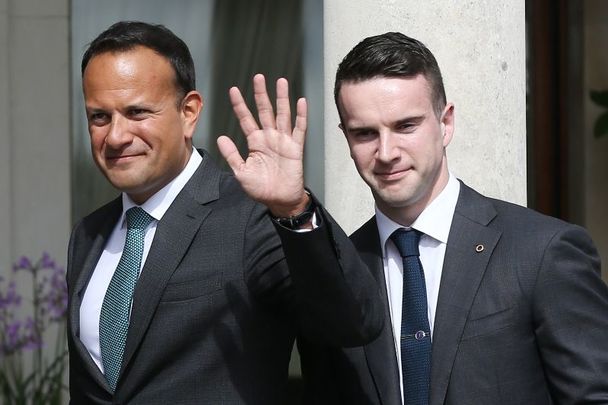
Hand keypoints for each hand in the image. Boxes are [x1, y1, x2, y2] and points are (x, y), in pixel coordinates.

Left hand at [217, 74, 308, 216]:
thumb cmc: (261, 189)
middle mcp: (269, 138)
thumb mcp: (241, 172)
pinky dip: (300, 116)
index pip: (246, 119)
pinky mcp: (295, 148)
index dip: (240, 105)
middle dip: (261, 94)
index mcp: (255, 142)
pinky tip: (300, 102)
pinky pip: (299, 129)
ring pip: (282, 115)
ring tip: (281, 81)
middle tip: (258, 77)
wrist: (279, 201)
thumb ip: (232, 155)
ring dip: (282, 98)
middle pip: (265, 111)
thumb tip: (221, 137)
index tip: (234, 90)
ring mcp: (283, 141)